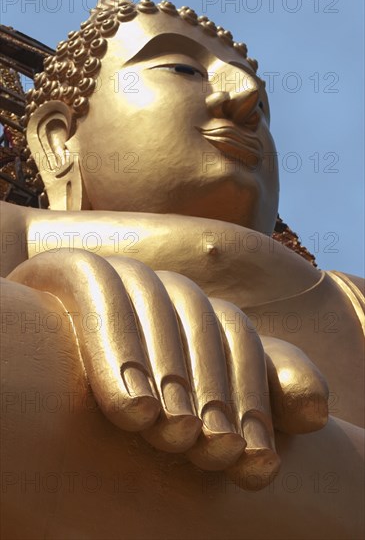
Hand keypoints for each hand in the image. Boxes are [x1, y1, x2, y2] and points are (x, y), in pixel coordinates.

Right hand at [8, 250, 327, 489]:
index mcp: (196, 315)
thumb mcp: (186, 406)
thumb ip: (257, 395)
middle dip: (213, 393)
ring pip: (161, 308)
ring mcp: (124, 273)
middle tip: (210, 452)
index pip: (240, 343)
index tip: (252, 460)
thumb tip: (320, 410)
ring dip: (171, 375)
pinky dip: (118, 349)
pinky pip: (101, 294)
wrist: (29, 362)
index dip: (253, 398)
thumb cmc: (116, 391)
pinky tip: (129, 406)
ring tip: (172, 435)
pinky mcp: (77, 267)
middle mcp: (166, 288)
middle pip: (206, 326)